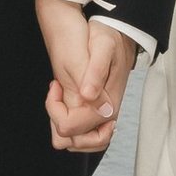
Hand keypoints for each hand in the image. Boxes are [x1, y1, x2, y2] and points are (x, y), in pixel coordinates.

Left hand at [34, 0, 137, 154]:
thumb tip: (88, 95)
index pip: (71, 128)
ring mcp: (102, 115)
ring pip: (76, 141)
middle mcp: (106, 116)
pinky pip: (78, 131)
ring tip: (61, 95)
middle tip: (58, 93)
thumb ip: (96, 71)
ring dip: (62, 122)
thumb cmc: (110, 36)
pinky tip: (65, 96)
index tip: (56, 86)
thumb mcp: (103, 45)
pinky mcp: (96, 111)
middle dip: (57, 120)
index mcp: (107, 104)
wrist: (120, 32)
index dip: (55, 111)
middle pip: (73, 142)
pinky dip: (67, 118)